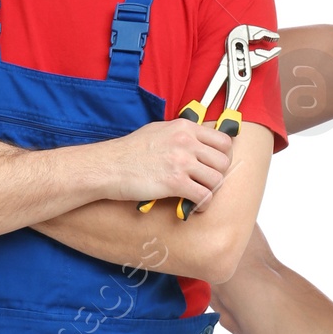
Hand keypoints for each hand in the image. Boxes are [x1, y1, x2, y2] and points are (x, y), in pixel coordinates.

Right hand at [103, 118, 233, 208]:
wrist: (109, 166)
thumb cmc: (129, 151)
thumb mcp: (159, 130)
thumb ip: (181, 134)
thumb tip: (198, 142)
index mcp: (184, 127)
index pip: (223, 140)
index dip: (224, 156)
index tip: (215, 165)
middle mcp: (186, 142)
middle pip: (223, 161)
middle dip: (218, 175)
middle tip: (207, 182)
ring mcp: (181, 162)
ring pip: (217, 180)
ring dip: (211, 191)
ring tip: (200, 195)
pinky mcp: (175, 183)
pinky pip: (204, 196)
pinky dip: (202, 204)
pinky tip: (194, 206)